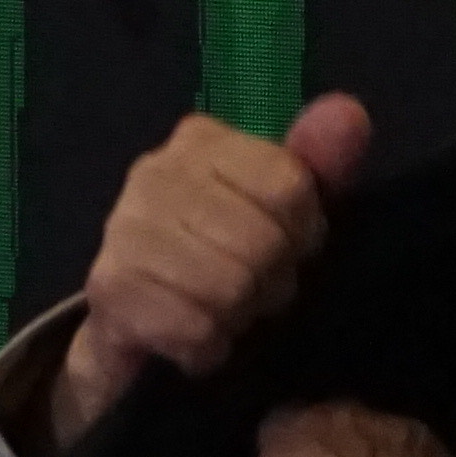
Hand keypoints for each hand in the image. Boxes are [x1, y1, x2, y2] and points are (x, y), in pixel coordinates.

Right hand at [54, 92, 377, 450]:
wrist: (143, 327)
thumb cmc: (229, 259)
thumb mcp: (287, 212)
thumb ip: (320, 163)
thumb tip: (348, 110)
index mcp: (201, 142)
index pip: (288, 185)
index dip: (301, 231)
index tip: (285, 245)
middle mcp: (152, 172)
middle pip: (260, 240)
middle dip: (270, 281)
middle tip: (252, 288)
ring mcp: (122, 228)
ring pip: (227, 285)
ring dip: (237, 317)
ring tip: (223, 312)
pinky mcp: (107, 288)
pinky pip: (192, 326)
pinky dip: (206, 346)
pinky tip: (194, 337)